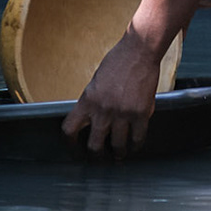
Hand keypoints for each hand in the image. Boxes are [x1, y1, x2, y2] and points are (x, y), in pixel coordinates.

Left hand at [62, 32, 163, 156]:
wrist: (139, 51)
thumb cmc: (118, 62)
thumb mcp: (96, 82)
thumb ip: (93, 102)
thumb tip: (93, 121)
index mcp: (87, 100)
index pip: (70, 130)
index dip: (70, 145)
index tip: (75, 150)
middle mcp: (103, 109)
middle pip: (94, 145)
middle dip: (97, 156)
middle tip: (100, 158)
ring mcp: (122, 112)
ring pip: (118, 145)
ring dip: (118, 154)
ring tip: (120, 155)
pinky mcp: (141, 113)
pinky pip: (138, 137)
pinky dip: (136, 145)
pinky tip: (135, 146)